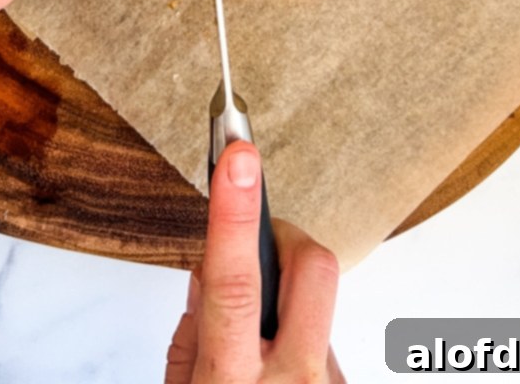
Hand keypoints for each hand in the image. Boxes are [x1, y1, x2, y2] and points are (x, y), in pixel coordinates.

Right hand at [165, 142, 344, 382]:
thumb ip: (191, 336)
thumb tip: (209, 274)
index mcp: (233, 380)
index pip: (235, 279)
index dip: (235, 210)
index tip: (238, 157)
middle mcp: (293, 380)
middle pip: (313, 266)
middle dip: (286, 238)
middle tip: (261, 249)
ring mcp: (328, 383)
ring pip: (319, 301)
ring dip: (287, 300)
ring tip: (259, 342)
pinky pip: (326, 335)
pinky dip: (299, 337)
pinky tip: (279, 367)